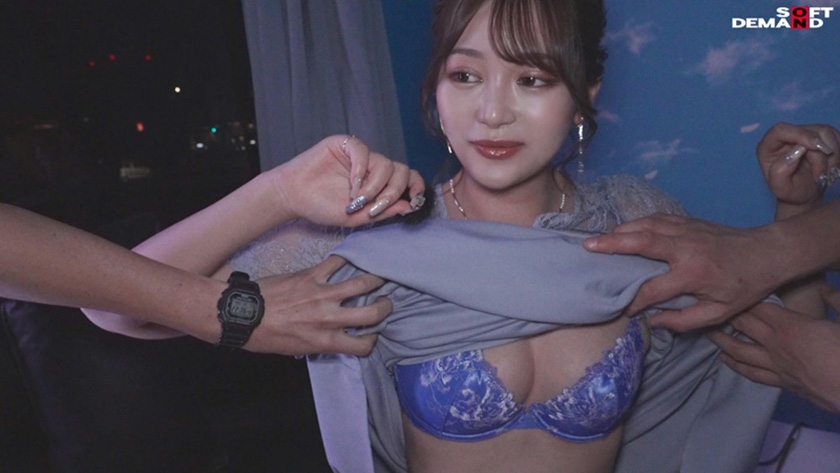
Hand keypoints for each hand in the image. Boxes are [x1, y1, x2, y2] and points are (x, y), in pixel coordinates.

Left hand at [246, 256, 390, 355]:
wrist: (245, 316)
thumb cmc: (266, 337)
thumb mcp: (297, 350)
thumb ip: (320, 343)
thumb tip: (331, 339)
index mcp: (326, 341)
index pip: (364, 345)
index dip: (371, 340)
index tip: (369, 334)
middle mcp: (330, 318)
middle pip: (374, 313)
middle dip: (385, 307)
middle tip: (385, 302)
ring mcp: (323, 294)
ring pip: (362, 283)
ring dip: (375, 279)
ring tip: (378, 277)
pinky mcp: (311, 275)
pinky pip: (336, 262)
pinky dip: (346, 259)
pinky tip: (350, 259)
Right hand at [271, 135, 424, 226]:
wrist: (294, 197)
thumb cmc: (322, 207)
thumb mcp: (357, 217)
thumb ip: (383, 212)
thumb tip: (409, 205)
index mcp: (379, 183)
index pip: (407, 178)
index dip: (416, 186)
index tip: (415, 199)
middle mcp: (373, 167)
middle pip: (400, 171)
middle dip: (392, 192)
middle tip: (374, 207)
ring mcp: (360, 155)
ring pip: (385, 163)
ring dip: (374, 185)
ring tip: (357, 199)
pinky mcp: (345, 144)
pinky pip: (364, 151)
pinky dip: (362, 169)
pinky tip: (352, 184)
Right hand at [583, 214, 779, 330]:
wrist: (768, 252)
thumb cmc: (743, 286)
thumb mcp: (720, 312)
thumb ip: (685, 320)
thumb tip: (654, 321)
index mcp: (693, 274)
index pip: (653, 288)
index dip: (635, 302)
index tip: (625, 311)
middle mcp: (685, 248)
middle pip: (641, 243)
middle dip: (612, 244)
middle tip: (587, 246)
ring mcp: (686, 230)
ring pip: (645, 226)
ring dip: (620, 231)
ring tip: (599, 238)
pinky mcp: (688, 221)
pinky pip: (656, 219)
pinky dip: (636, 223)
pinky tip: (624, 229)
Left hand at [709, 298, 839, 412]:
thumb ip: (836, 300)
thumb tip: (824, 289)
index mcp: (790, 325)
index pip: (757, 306)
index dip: (742, 297)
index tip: (727, 288)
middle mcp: (775, 343)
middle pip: (743, 325)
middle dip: (725, 314)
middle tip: (707, 305)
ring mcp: (775, 365)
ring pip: (739, 351)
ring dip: (721, 340)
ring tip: (708, 333)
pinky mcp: (782, 383)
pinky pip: (753, 373)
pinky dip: (736, 366)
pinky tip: (726, 361)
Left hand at [757, 122, 838, 210]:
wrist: (805, 194)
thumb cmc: (791, 191)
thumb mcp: (780, 188)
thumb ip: (781, 170)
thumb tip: (796, 151)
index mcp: (768, 146)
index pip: (781, 130)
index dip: (800, 135)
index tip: (816, 148)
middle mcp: (785, 137)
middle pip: (808, 131)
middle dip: (819, 154)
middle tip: (821, 175)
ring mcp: (804, 135)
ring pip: (825, 132)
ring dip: (831, 155)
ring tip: (826, 173)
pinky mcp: (820, 137)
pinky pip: (836, 137)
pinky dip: (838, 153)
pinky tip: (832, 167)